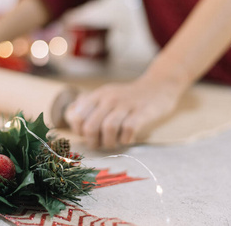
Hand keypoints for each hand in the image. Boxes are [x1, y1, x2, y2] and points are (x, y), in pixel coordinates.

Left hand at [64, 76, 184, 148]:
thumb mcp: (106, 95)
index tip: (87, 135)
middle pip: (91, 126)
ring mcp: (126, 105)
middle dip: (93, 141)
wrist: (159, 85)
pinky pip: (129, 129)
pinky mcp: (142, 112)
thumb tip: (71, 117)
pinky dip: (126, 139)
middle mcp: (110, 98)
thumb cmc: (129, 97)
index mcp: (98, 95)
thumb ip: (88, 105)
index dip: (78, 131)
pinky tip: (127, 139)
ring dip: (109, 142)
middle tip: (99, 144)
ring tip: (114, 144)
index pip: (76, 116)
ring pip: (108, 128)